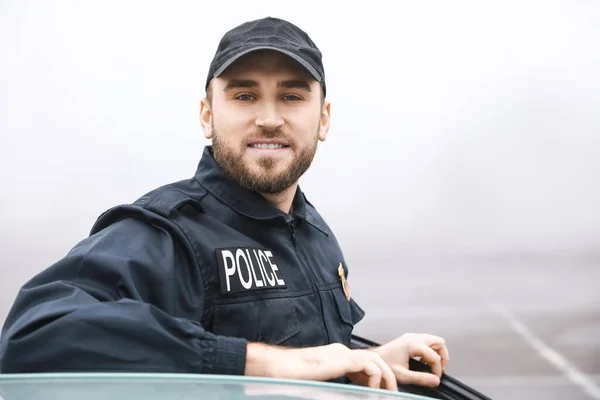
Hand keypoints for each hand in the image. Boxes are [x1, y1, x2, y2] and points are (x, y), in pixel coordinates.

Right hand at [246, 342, 397, 390]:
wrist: (279, 368)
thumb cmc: (290, 376)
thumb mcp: (316, 382)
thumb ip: (329, 384)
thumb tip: (338, 393)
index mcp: (335, 356)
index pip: (363, 362)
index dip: (373, 377)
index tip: (376, 393)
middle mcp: (341, 351)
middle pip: (374, 358)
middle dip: (385, 376)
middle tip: (390, 393)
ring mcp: (342, 353)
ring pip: (376, 360)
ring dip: (385, 378)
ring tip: (387, 394)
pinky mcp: (342, 359)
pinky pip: (370, 368)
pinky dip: (375, 381)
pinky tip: (370, 394)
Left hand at [371, 333, 449, 386]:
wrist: (373, 358)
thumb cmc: (385, 365)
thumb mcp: (402, 375)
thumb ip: (420, 378)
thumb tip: (436, 381)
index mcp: (413, 344)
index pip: (434, 356)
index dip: (438, 369)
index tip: (435, 378)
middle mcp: (414, 337)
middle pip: (438, 342)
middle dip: (442, 356)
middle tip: (439, 370)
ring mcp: (411, 336)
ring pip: (434, 340)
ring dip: (437, 353)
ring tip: (432, 367)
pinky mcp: (409, 338)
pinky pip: (426, 342)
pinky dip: (430, 351)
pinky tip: (424, 362)